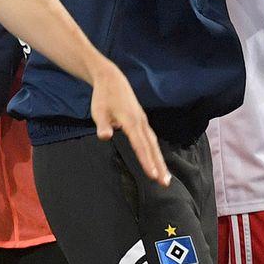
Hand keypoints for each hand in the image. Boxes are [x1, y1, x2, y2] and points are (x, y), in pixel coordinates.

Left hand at [87, 63, 167, 184]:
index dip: (146, 161)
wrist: (112, 80)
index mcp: (131, 121)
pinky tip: (157, 161)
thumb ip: (103, 125)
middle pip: (152, 147)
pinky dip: (155, 152)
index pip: (140, 145)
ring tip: (165, 177)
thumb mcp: (98, 111)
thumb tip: (105, 137)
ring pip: (154, 144)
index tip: (152, 176)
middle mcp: (141, 123)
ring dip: (160, 161)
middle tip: (165, 183)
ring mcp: (143, 122)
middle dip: (159, 165)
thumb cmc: (103, 97)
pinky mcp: (142, 122)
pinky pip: (151, 140)